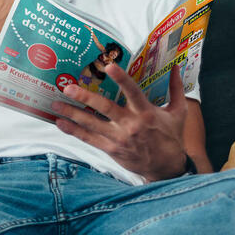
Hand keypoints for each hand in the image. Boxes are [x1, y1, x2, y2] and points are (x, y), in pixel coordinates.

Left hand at [51, 63, 187, 181]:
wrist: (167, 167)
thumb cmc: (171, 137)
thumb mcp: (178, 112)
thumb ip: (176, 88)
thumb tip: (177, 66)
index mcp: (146, 112)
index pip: (133, 92)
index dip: (121, 79)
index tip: (109, 66)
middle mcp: (130, 124)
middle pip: (105, 108)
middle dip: (85, 97)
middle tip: (67, 88)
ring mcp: (118, 138)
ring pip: (91, 124)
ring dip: (71, 114)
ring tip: (55, 104)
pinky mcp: (110, 148)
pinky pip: (88, 138)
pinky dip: (73, 131)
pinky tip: (59, 123)